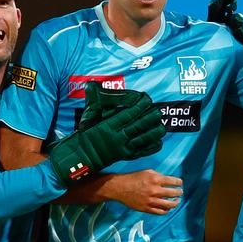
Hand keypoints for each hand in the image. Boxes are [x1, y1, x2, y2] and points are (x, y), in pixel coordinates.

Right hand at [46, 83, 165, 183]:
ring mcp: (122, 147)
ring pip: (142, 139)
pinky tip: (158, 142)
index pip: (128, 113)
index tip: (147, 98)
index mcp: (108, 125)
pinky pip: (141, 152)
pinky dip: (151, 147)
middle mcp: (117, 136)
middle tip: (158, 111)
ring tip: (161, 126)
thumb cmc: (84, 136)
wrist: (81, 156)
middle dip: (150, 118)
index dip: (140, 105)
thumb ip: (94, 103)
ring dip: (153, 132)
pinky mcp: (125, 156)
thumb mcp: (88, 118)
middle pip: (138, 125)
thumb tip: (91, 85)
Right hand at [105, 169, 181, 213]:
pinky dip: (166, 210)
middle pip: (173, 193)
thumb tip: (168, 180)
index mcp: (155, 179)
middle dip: (179, 192)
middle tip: (180, 192)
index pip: (173, 181)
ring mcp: (151, 201)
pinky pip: (160, 212)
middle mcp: (154, 191)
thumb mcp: (147, 172)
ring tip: (177, 201)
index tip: (180, 183)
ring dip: (176, 203)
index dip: (179, 182)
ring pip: (169, 205)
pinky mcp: (147, 209)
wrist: (120, 188)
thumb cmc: (133, 178)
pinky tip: (168, 208)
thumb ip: (158, 176)